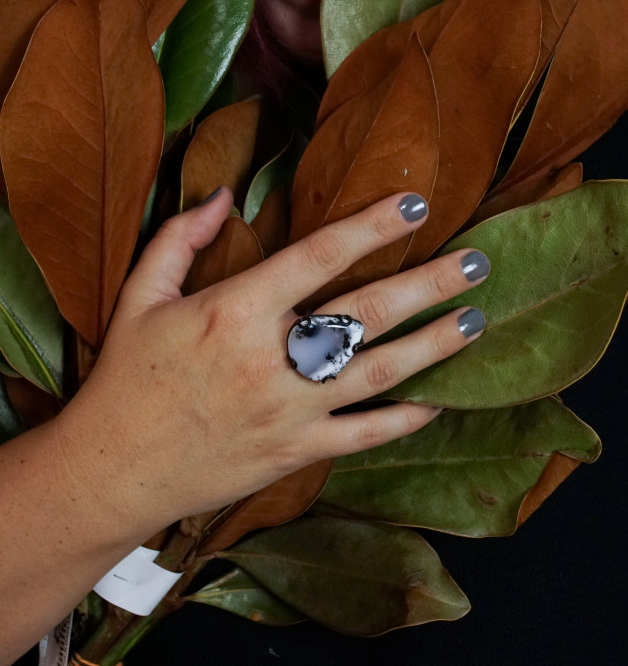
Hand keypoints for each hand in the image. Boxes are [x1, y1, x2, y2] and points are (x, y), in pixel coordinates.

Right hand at [53, 189, 488, 538]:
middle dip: (429, 284)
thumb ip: (180, 237)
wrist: (112, 470)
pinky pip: (362, 436)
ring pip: (379, 373)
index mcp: (234, 309)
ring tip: (475, 321)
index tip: (415, 204)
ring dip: (432, 346)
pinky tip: (437, 402)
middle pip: (367, 312)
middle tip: (478, 262)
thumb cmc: (125, 378)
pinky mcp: (293, 453)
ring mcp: (288, 411)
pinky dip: (403, 421)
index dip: (371, 226)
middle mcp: (271, 358)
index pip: (318, 256)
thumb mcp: (140, 295)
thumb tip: (223, 194)